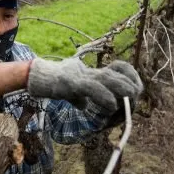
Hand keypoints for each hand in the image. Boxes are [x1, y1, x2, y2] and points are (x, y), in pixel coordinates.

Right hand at [27, 58, 142, 111]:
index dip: (131, 78)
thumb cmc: (55, 83)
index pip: (120, 68)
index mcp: (94, 74)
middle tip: (133, 103)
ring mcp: (83, 77)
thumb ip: (80, 97)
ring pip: (109, 79)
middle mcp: (92, 73)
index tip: (135, 94)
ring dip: (123, 89)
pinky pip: (92, 88)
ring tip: (131, 99)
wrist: (38, 77)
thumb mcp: (71, 90)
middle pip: (119, 73)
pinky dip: (104, 96)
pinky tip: (111, 106)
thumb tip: (83, 105)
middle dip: (131, 87)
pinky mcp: (73, 83)